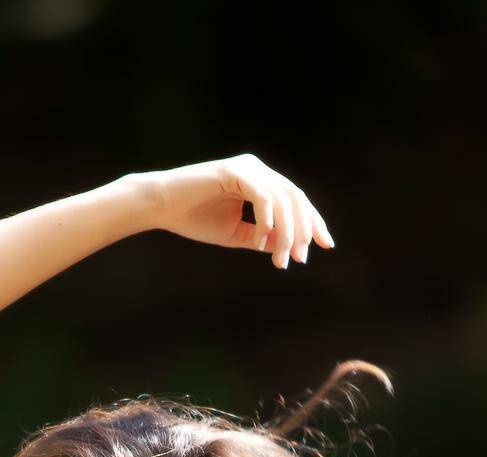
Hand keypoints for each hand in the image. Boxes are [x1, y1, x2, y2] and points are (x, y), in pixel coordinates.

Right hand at [132, 154, 334, 269]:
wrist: (162, 207)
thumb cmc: (194, 219)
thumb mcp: (237, 234)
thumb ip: (263, 238)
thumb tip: (290, 248)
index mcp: (261, 181)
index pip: (296, 200)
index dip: (313, 223)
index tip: (325, 247)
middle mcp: (257, 170)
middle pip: (295, 198)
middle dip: (304, 230)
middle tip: (302, 258)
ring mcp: (247, 168)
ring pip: (282, 199)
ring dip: (287, 232)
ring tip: (282, 258)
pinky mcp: (234, 172)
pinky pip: (262, 197)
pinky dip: (266, 221)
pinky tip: (262, 241)